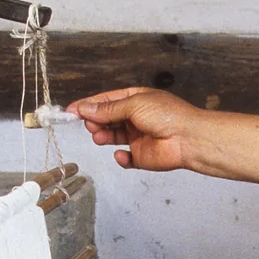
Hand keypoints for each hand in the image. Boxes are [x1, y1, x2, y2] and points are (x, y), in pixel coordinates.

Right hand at [69, 88, 258, 186]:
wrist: (188, 139)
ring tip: (99, 136)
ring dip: (103, 136)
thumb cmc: (167, 116)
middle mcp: (135, 117)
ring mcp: (138, 137)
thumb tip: (85, 108)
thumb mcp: (133, 105)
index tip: (71, 111)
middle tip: (88, 124)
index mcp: (135, 100)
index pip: (107, 101)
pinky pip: (124, 158)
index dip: (88, 105)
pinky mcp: (141, 156)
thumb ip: (107, 109)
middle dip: (95, 120)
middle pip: (107, 118)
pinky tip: (122, 154)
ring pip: (112, 137)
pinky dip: (120, 158)